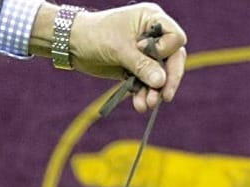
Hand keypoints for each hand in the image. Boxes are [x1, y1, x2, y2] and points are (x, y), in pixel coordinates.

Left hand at [35, 3, 187, 111]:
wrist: (73, 45)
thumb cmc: (96, 35)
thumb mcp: (120, 49)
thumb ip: (142, 66)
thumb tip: (161, 82)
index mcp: (152, 19)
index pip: (175, 38)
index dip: (165, 51)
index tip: (142, 52)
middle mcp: (152, 35)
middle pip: (173, 59)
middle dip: (168, 79)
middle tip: (164, 98)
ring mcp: (145, 53)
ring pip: (160, 76)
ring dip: (154, 92)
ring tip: (146, 105)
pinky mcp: (136, 68)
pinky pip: (146, 84)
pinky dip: (143, 94)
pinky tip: (139, 105)